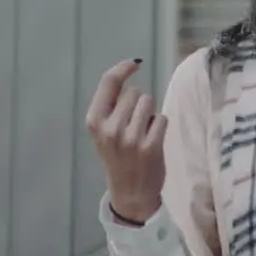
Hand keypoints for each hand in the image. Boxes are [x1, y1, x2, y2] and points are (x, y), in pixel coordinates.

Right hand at [85, 59, 166, 223]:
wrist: (130, 192)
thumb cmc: (118, 156)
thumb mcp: (104, 130)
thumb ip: (112, 103)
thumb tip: (129, 66)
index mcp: (94, 122)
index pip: (108, 83)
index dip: (123, 69)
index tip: (135, 63)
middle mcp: (110, 129)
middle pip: (134, 92)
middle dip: (137, 104)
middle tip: (132, 126)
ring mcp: (130, 139)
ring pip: (149, 103)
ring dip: (149, 114)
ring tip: (142, 133)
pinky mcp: (151, 147)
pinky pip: (161, 118)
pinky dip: (160, 126)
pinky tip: (152, 140)